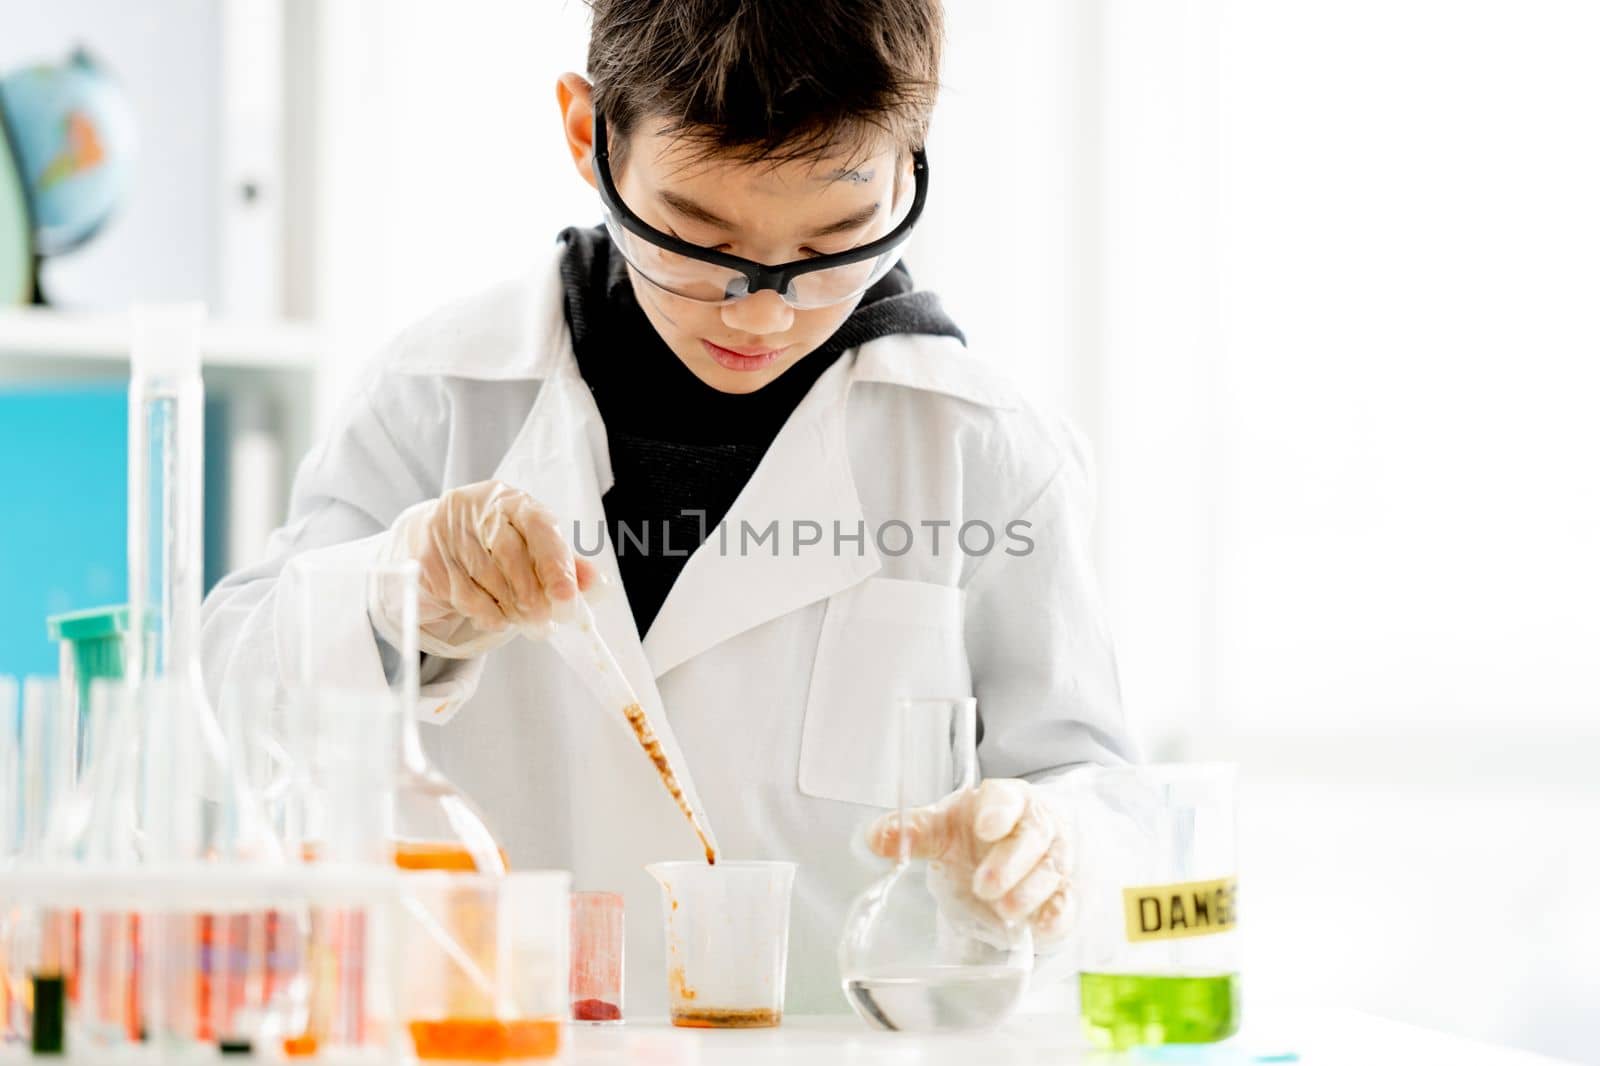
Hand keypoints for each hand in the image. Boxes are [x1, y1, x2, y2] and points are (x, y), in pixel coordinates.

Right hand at [383, 480, 599, 652]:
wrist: (441, 530)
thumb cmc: (499, 536)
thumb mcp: (534, 539)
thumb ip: (566, 561)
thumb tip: (596, 585)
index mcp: (512, 500)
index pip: (538, 527)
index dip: (555, 564)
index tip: (567, 597)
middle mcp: (477, 509)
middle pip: (508, 554)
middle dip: (531, 594)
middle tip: (545, 622)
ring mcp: (448, 533)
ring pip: (485, 579)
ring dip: (510, 609)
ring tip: (526, 622)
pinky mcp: (429, 558)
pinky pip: (462, 595)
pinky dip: (486, 614)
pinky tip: (498, 618)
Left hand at [866, 778, 1070, 947]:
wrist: (1019, 843)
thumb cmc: (980, 830)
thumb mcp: (947, 826)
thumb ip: (916, 831)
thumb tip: (876, 838)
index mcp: (1005, 799)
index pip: (1007, 798)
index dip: (998, 811)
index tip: (984, 827)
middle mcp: (1035, 824)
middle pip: (1033, 837)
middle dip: (1011, 861)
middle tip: (984, 885)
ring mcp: (1054, 857)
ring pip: (1052, 870)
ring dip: (1030, 891)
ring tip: (1005, 911)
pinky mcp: (1063, 891)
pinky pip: (1067, 902)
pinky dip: (1058, 915)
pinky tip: (1041, 928)